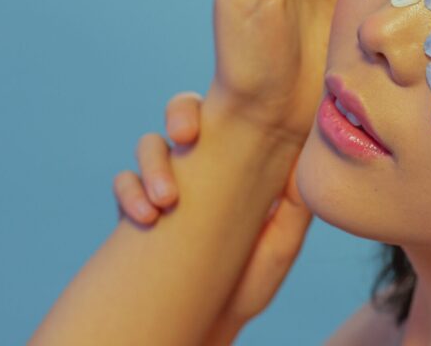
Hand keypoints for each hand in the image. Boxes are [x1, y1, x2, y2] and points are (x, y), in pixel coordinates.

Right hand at [113, 91, 313, 336]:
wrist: (205, 328)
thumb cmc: (247, 285)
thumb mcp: (278, 247)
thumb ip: (291, 206)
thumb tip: (306, 161)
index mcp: (238, 165)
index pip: (231, 118)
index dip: (233, 106)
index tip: (234, 113)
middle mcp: (201, 167)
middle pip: (185, 116)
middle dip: (181, 114)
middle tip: (187, 135)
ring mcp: (167, 185)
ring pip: (151, 146)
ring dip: (153, 163)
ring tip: (165, 199)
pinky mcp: (137, 211)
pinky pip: (124, 184)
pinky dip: (130, 193)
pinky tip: (145, 218)